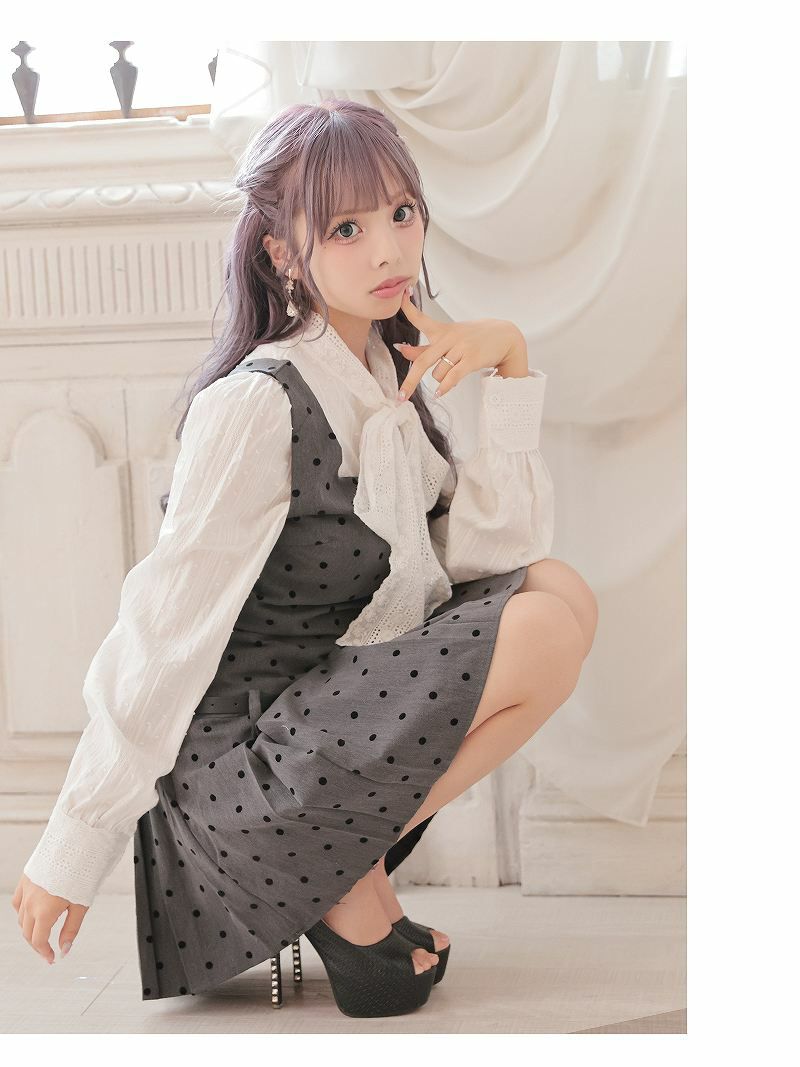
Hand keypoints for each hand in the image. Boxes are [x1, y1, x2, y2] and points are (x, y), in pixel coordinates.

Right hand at [11, 873, 88, 964]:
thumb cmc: (81, 872)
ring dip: (30, 928)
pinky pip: (18, 901)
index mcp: (44, 912)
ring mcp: (26, 890)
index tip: (52, 958)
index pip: (38, 941)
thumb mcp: (81, 905)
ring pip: (21, 918)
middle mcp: (31, 903)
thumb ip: (71, 929)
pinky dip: (23, 911)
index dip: (44, 953)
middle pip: (27, 932)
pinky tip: (32, 911)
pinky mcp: (26, 879)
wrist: (75, 844)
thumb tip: (64, 949)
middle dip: (37, 944)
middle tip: (49, 949)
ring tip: (43, 931)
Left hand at [393, 287, 525, 401]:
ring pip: (438, 372)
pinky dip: (445, 387)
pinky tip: (439, 393)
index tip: (401, 297)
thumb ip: (423, 347)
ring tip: (450, 374)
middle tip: (400, 396)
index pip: (421, 318)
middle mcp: (449, 338)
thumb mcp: (448, 339)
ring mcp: (461, 348)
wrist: (504, 337)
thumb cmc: (473, 339)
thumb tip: (401, 349)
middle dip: (410, 381)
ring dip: (440, 379)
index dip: (408, 309)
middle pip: (423, 360)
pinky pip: (453, 376)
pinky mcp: (472, 359)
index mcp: (441, 330)